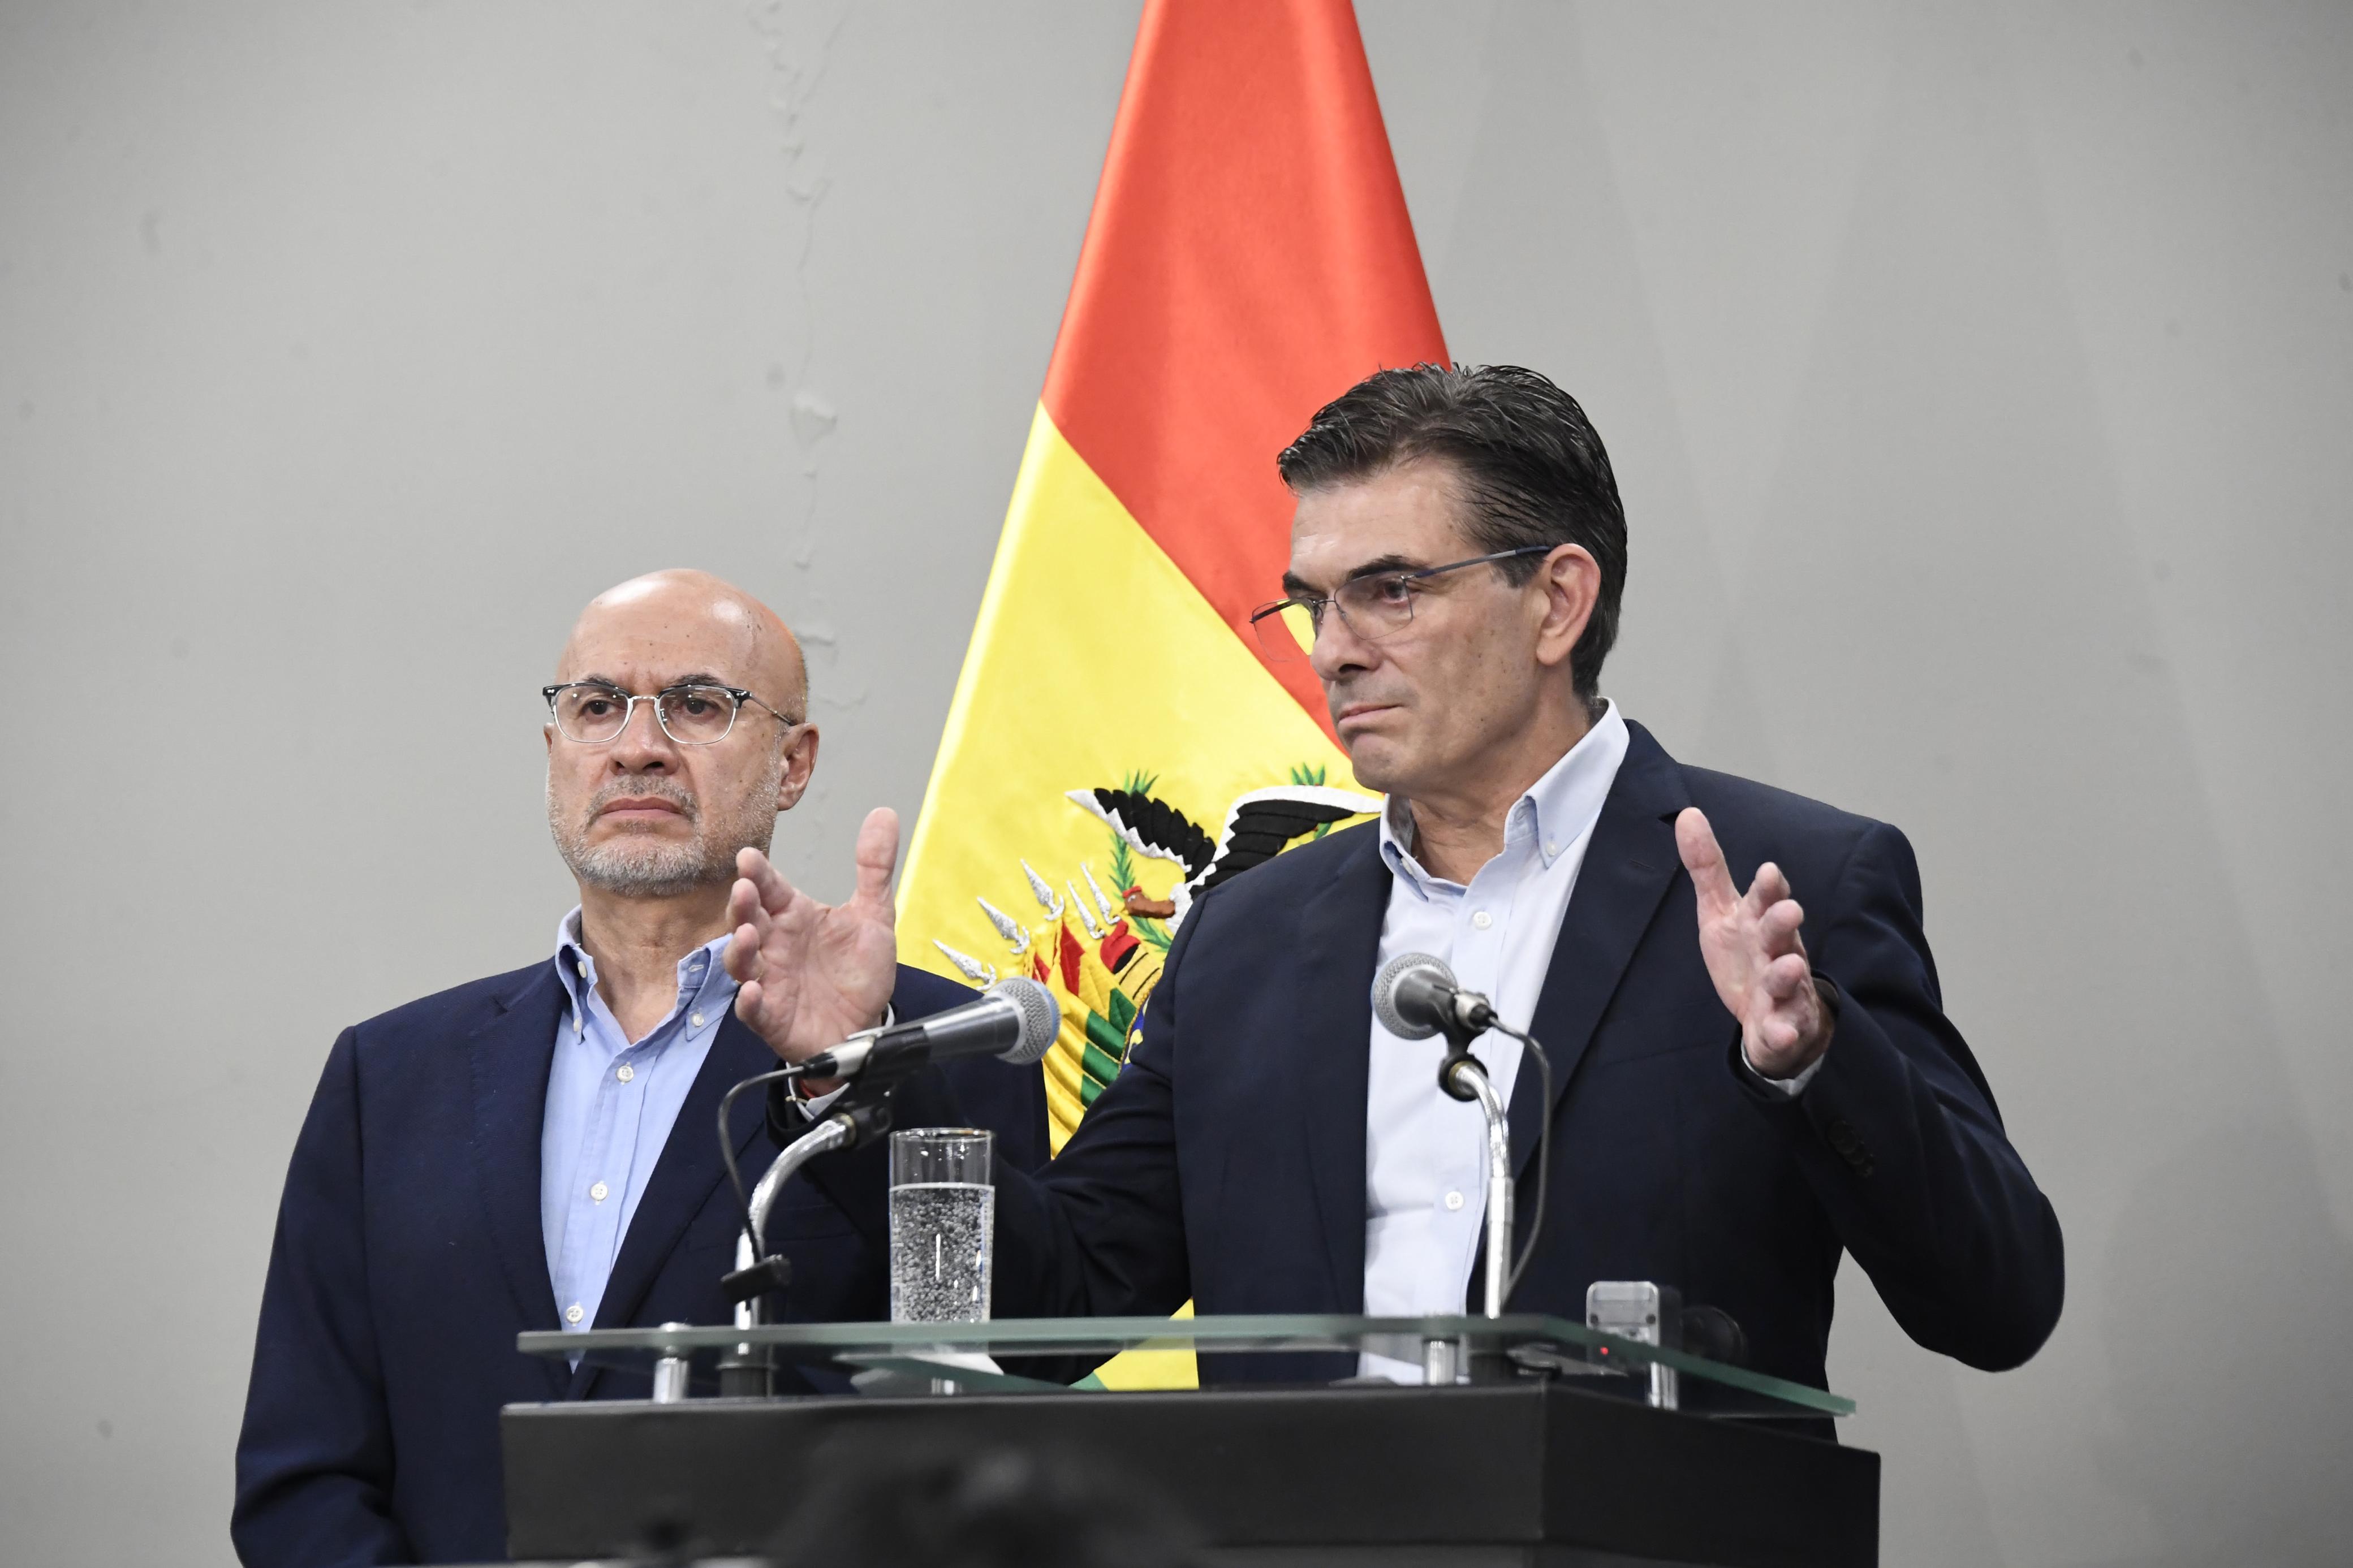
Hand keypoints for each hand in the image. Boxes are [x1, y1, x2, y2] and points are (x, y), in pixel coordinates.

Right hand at [726, 807, 901, 1067]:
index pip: (770, 889)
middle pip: (748, 920)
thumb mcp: (873, 916)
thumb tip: (884, 814)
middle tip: (745, 889)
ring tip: (746, 935)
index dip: (758, 873)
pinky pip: (754, 1010)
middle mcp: (775, 946)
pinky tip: (753, 992)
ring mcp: (770, 981)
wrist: (865, 1024)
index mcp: (794, 917)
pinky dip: (750, 1002)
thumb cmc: (858, 972)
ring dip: (739, 949)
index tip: (748, 857)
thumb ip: (874, 868)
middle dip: (742, 905)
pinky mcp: (772, 1016)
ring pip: (742, 962)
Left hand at [1675, 807, 1831, 1079]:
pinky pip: (1783, 1029)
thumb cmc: (1747, 953)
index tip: (1769, 872)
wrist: (1774, 1013)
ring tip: (1789, 965)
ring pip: (1787, 980)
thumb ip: (1708, 867)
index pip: (1766, 900)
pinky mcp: (1781, 1024)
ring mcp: (1782, 989)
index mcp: (1760, 922)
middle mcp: (1777, 951)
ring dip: (1788, 973)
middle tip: (1790, 910)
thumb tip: (1688, 814)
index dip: (1769, 888)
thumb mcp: (1721, 910)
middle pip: (1781, 934)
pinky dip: (1783, 1031)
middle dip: (1783, 922)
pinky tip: (1780, 1032)